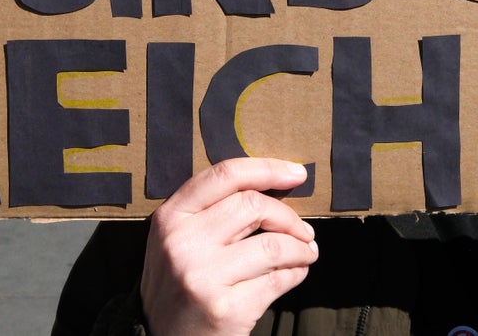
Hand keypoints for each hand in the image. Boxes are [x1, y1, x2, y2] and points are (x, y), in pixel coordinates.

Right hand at [141, 157, 317, 335]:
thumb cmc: (179, 284)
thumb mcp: (178, 240)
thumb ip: (211, 210)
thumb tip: (275, 183)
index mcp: (170, 217)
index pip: (224, 175)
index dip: (267, 169)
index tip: (296, 173)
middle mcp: (181, 244)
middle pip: (254, 206)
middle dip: (289, 217)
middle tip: (303, 231)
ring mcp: (202, 277)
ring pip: (273, 244)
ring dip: (301, 248)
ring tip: (306, 253)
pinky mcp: (225, 309)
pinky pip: (278, 280)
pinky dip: (296, 273)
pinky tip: (296, 273)